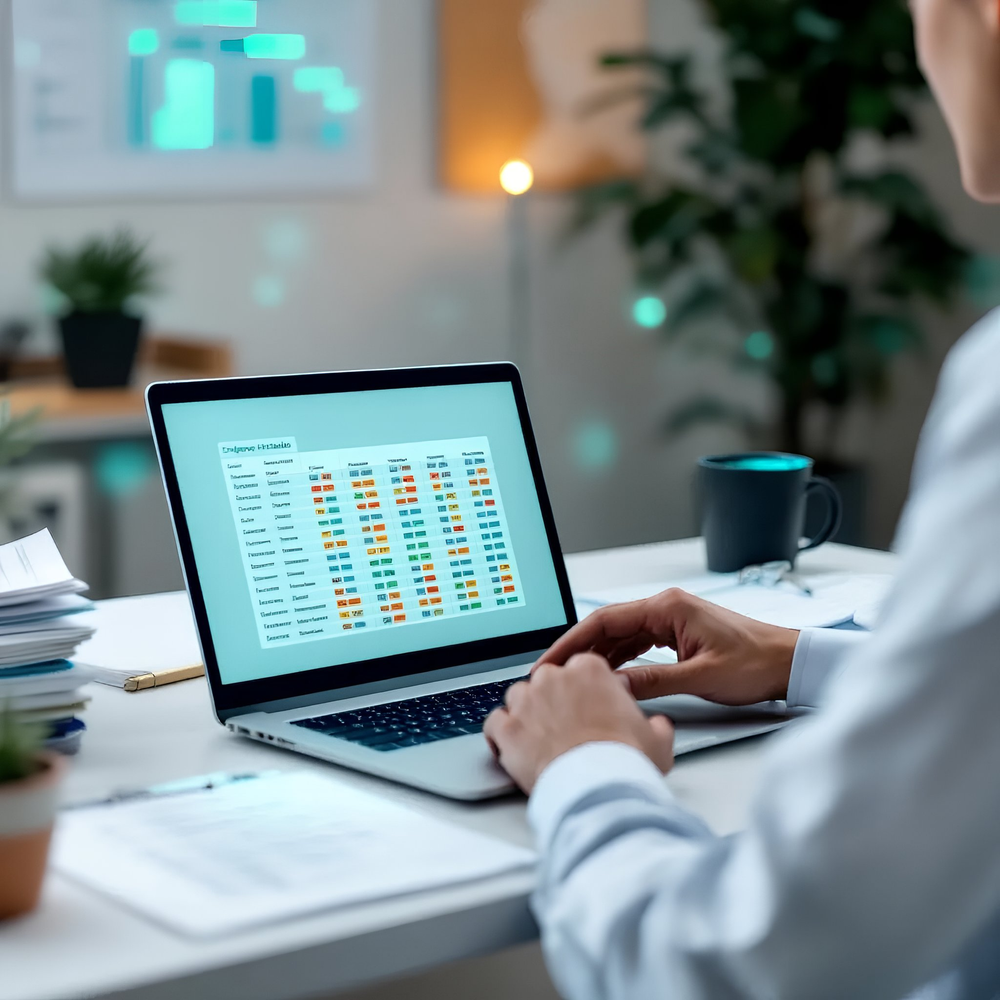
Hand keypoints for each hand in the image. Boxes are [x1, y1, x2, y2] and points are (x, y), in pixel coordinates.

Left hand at [484, 654, 674, 793]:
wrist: (597, 786)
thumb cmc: (625, 760)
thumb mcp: (656, 738)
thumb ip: (653, 723)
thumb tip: (658, 726)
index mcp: (589, 669)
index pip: (579, 669)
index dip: (583, 691)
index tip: (587, 707)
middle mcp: (553, 678)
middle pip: (546, 681)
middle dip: (553, 701)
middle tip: (565, 727)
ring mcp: (526, 701)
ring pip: (517, 698)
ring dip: (525, 714)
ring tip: (538, 739)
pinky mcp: (506, 728)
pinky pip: (493, 723)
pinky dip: (498, 734)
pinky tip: (507, 746)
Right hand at [539, 588, 797, 705]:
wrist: (789, 663)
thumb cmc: (756, 663)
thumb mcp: (701, 677)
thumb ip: (654, 682)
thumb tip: (614, 688)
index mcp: (668, 607)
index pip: (605, 621)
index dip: (573, 642)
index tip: (552, 661)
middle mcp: (666, 608)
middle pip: (607, 626)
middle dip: (578, 649)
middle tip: (552, 673)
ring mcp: (671, 619)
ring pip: (620, 636)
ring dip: (596, 656)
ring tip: (572, 678)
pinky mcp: (678, 634)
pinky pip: (637, 643)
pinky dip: (618, 659)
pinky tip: (605, 676)